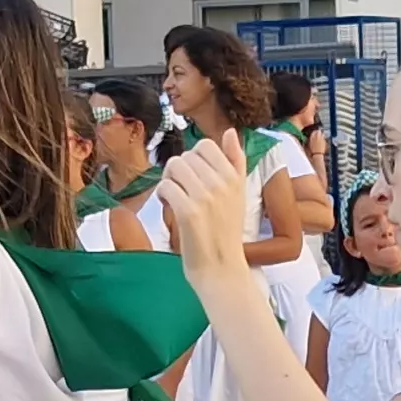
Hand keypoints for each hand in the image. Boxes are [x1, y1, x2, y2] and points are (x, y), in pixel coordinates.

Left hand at [153, 131, 259, 280]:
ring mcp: (206, 197)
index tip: (193, 178)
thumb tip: (231, 131)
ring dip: (169, 181)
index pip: (205, 145)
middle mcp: (222, 184)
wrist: (221, 269)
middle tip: (181, 190)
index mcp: (234, 177)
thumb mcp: (238, 194)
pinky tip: (169, 206)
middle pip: (186, 156)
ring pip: (174, 167)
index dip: (193, 159)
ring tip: (174, 197)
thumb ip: (235, 161)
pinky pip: (166, 186)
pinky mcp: (189, 212)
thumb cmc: (226, 232)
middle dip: (178, 171)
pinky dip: (163, 195)